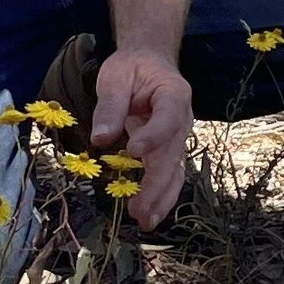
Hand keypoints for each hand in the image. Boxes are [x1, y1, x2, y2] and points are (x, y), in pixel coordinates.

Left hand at [90, 45, 194, 228]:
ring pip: (175, 171)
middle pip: (172, 154)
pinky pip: (169, 175)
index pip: (167, 118)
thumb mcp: (116, 76)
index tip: (133, 151)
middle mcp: (182, 119)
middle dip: (156, 184)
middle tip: (139, 210)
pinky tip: (149, 214)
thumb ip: (110, 106)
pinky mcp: (169, 149)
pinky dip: (160, 196)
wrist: (151, 62)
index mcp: (173, 94)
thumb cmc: (133, 67)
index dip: (153, 136)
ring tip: (145, 221)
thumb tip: (100, 139)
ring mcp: (178, 137)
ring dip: (161, 198)